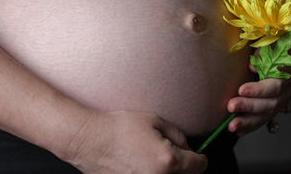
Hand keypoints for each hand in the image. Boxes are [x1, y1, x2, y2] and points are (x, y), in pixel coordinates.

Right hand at [62, 110, 206, 173]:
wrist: (90, 140)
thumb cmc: (119, 128)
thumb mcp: (155, 121)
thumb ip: (178, 135)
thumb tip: (187, 147)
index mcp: (169, 160)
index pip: (199, 166)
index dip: (199, 158)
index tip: (195, 155)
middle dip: (183, 166)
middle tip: (170, 154)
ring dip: (167, 171)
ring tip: (152, 158)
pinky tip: (140, 164)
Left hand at [227, 48, 290, 136]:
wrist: (278, 52)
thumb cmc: (269, 46)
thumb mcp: (267, 43)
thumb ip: (261, 51)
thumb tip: (253, 66)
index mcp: (288, 71)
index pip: (276, 84)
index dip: (259, 89)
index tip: (240, 89)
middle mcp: (287, 90)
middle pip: (270, 103)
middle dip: (249, 106)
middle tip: (230, 106)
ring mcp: (281, 102)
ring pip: (266, 115)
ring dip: (248, 122)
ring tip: (231, 126)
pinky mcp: (272, 109)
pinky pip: (262, 121)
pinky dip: (249, 127)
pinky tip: (237, 131)